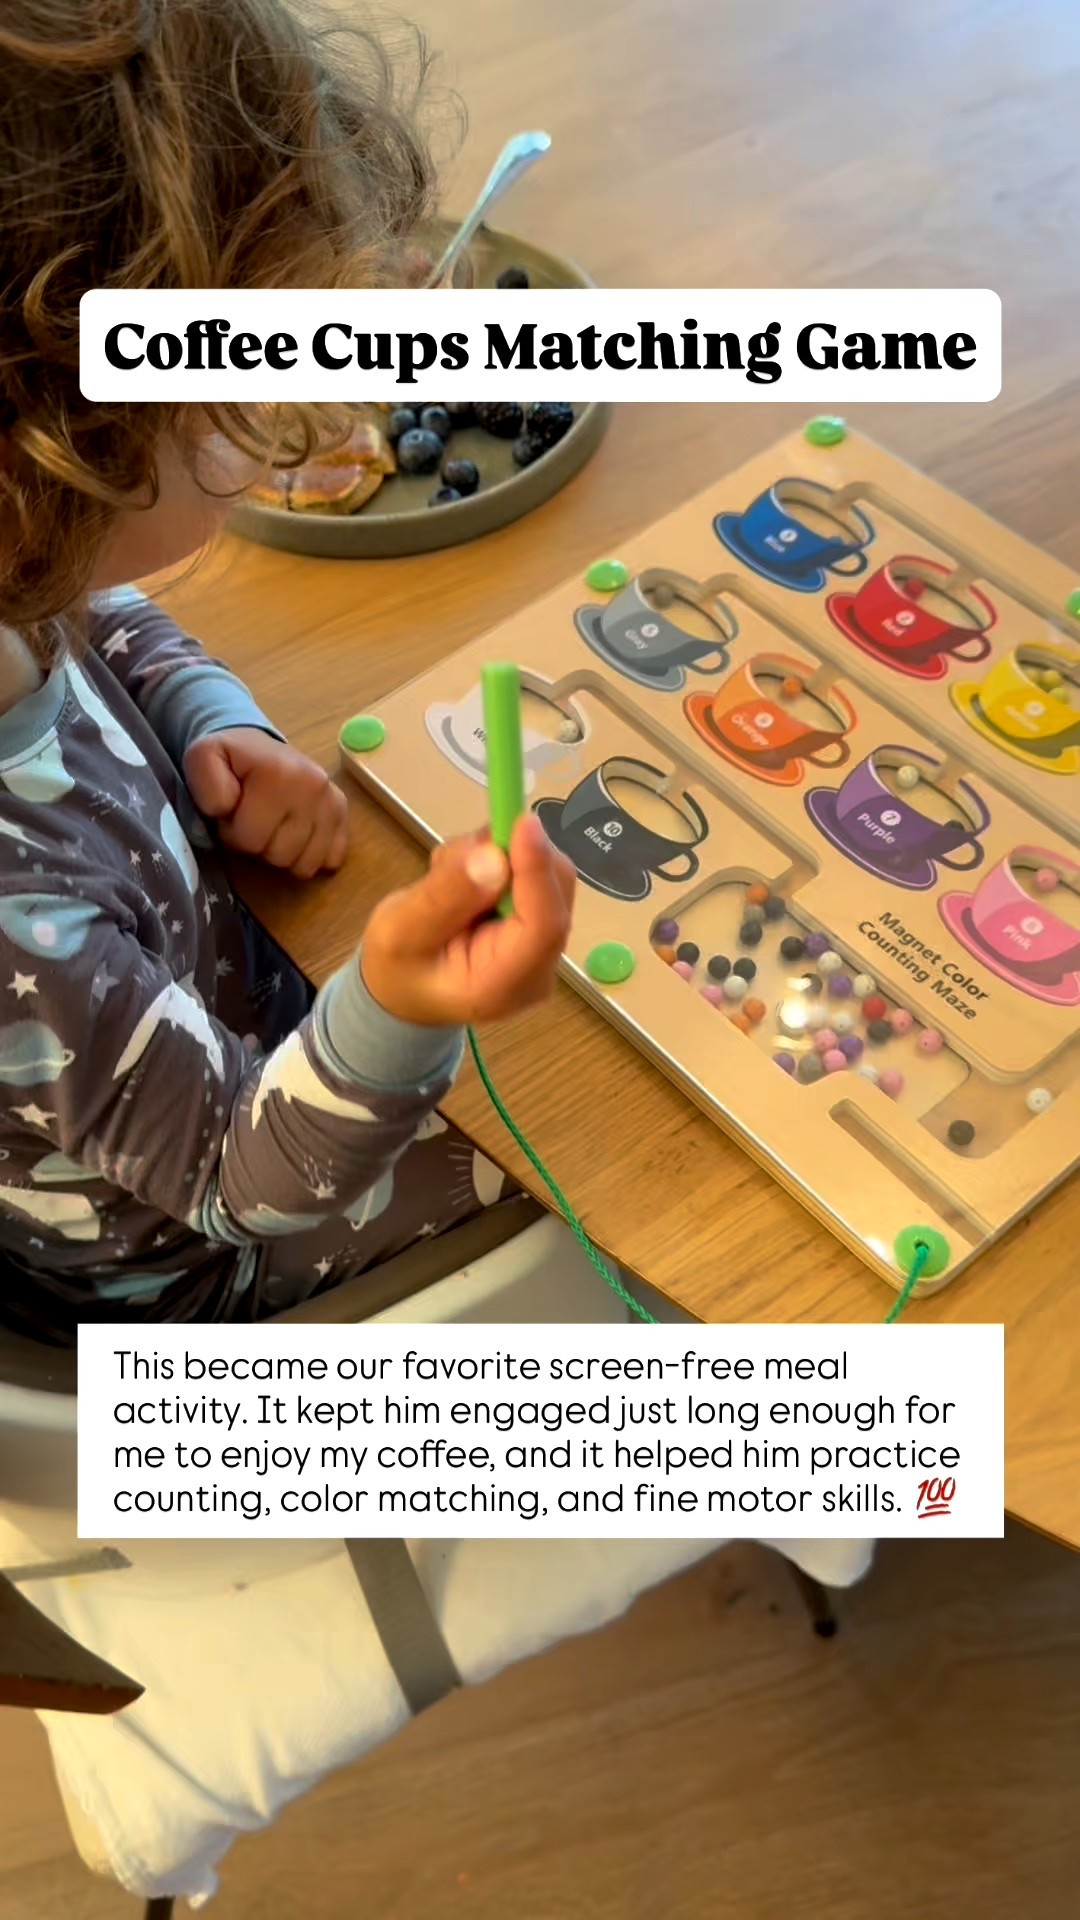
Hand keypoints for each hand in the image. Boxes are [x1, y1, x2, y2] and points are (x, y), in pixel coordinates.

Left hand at [183, 728, 347, 878]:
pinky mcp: (343, 815)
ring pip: (304, 865)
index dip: (231, 833)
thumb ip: (206, 785)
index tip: (231, 812)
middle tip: (252, 820)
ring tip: (272, 827)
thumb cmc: (230, 760)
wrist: (257, 745)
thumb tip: (226, 811)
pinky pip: (331, 861)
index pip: (249, 840)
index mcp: (279, 774)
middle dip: (258, 846)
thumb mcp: (203, 759)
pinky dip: (311, 855)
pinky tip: (296, 836)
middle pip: (279, 856)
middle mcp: (314, 787)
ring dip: (282, 855)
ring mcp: (332, 803)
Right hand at [361, 815, 574, 1026]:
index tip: (522, 822)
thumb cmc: (397, 969)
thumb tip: (491, 855)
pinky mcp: (539, 925)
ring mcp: (544, 947)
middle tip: (458, 853)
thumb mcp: (400, 932)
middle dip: (513, 854)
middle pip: (554, 892)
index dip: (537, 870)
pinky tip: (463, 882)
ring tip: (446, 877)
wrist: (406, 991)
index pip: (544, 925)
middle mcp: (539, 968)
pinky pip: (536, 876)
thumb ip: (444, 897)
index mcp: (504, 985)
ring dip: (500, 855)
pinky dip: (501, 861)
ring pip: (546, 874)